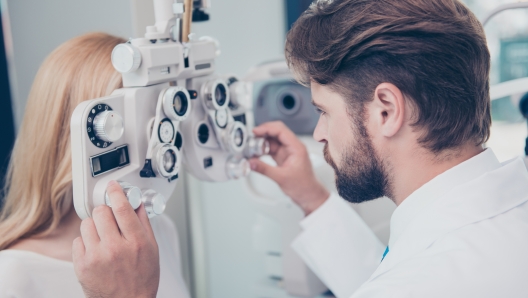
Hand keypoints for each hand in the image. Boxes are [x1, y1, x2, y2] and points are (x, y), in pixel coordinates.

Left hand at [72, 181, 159, 297]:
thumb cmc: (142, 278)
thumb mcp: (152, 248)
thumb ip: (143, 223)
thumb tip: (136, 203)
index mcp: (136, 242)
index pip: (122, 207)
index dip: (116, 192)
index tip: (112, 187)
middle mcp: (116, 248)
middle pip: (101, 212)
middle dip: (105, 212)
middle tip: (110, 220)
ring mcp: (97, 257)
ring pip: (87, 224)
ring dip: (94, 227)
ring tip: (103, 238)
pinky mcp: (82, 266)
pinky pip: (77, 241)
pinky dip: (86, 242)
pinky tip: (96, 250)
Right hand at [249, 121, 329, 214]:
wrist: (309, 196)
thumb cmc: (303, 186)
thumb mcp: (281, 177)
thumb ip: (264, 169)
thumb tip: (251, 162)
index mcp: (297, 147)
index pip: (281, 130)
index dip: (267, 128)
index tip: (256, 131)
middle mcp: (292, 147)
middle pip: (276, 132)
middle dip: (263, 133)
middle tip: (251, 138)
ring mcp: (287, 152)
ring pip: (272, 141)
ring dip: (261, 142)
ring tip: (251, 147)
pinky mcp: (283, 158)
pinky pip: (271, 149)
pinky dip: (262, 150)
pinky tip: (256, 154)